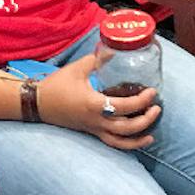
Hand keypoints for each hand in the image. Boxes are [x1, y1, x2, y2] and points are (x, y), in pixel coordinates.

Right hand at [38, 52, 159, 150]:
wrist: (37, 103)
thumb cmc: (57, 85)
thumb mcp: (78, 68)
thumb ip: (98, 59)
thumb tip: (115, 50)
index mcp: (94, 104)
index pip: (124, 106)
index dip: (142, 101)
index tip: (152, 92)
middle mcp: (95, 121)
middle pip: (127, 128)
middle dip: (145, 120)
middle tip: (157, 107)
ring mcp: (93, 129)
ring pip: (120, 141)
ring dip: (138, 137)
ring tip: (153, 131)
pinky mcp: (91, 132)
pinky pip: (112, 143)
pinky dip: (127, 144)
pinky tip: (139, 140)